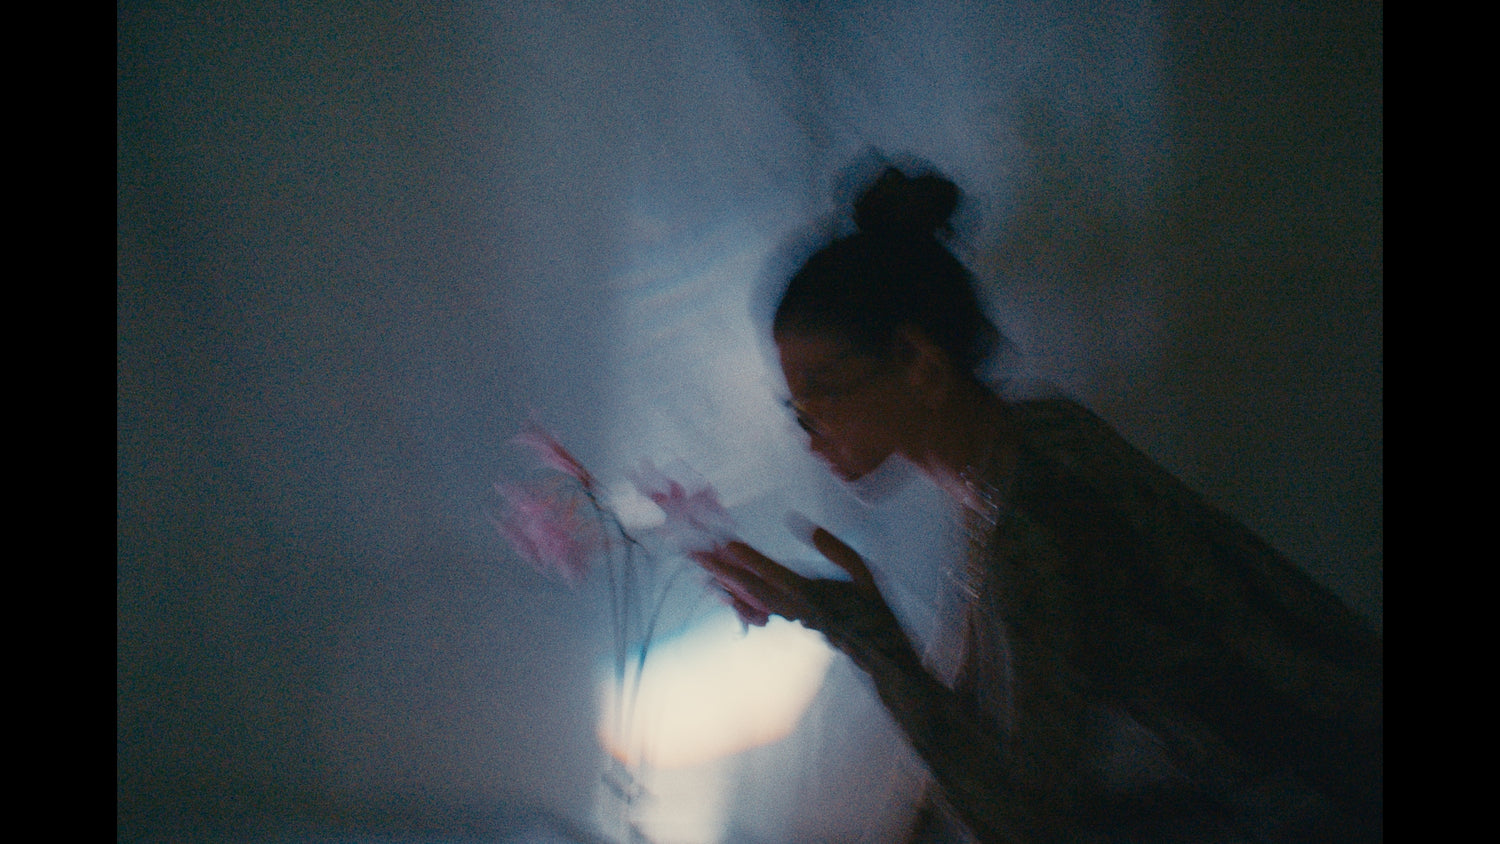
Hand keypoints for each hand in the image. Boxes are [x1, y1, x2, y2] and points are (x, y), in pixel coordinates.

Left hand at [691, 527, 879, 628]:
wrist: (874, 647)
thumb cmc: (870, 607)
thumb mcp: (863, 574)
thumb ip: (837, 551)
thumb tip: (810, 528)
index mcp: (812, 593)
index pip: (775, 573)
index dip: (751, 559)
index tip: (729, 546)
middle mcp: (795, 606)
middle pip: (753, 588)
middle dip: (725, 572)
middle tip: (700, 557)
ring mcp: (789, 616)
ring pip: (751, 599)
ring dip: (727, 584)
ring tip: (704, 570)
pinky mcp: (789, 620)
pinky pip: (758, 609)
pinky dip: (738, 599)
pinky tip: (724, 591)